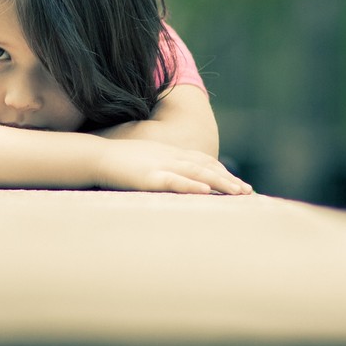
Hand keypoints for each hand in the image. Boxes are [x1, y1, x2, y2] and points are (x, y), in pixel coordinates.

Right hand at [95, 139, 252, 194]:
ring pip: (197, 173)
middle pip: (206, 167)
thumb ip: (164, 167)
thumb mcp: (148, 161)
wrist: (98, 156)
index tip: (239, 183)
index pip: (204, 161)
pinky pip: (175, 180)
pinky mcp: (150, 177)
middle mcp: (172, 157)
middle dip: (229, 179)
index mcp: (171, 154)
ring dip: (219, 182)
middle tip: (247, 192)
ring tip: (237, 192)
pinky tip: (205, 190)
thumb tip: (177, 178)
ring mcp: (162, 166)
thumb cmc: (120, 162)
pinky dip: (191, 185)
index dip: (223, 171)